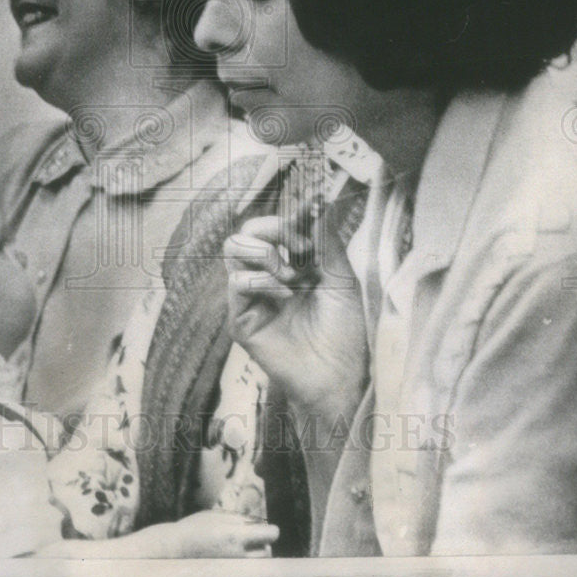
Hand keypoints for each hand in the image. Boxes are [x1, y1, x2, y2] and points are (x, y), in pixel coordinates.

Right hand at [140, 510, 277, 557]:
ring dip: (256, 556)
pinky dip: (245, 563)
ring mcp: (232, 568)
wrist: (175, 549)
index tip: (268, 529)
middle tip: (252, 538)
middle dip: (263, 545)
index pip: (270, 535)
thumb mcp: (219, 516)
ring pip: (257, 565)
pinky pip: (246, 570)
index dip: (271, 531)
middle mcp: (237, 555)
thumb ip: (242, 519)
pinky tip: (235, 556)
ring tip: (242, 548)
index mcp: (236, 535)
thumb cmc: (196, 527)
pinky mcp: (228, 574)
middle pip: (266, 553)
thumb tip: (262, 524)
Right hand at [223, 213, 368, 420]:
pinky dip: (263, 282)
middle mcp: (265, 276)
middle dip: (272, 228)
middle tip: (299, 247)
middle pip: (245, 230)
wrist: (341, 374)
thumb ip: (324, 240)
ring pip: (232, 248)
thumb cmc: (344, 330)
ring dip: (265, 253)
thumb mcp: (340, 277)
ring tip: (291, 276)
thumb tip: (317, 202)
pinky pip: (236, 282)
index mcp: (288, 264)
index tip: (312, 215)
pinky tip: (287, 297)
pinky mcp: (240, 318)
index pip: (272, 225)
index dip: (288, 215)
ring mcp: (250, 297)